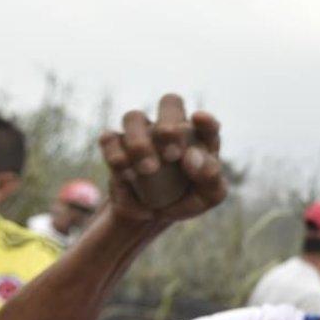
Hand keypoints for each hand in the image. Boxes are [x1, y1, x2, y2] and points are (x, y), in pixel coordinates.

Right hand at [98, 94, 226, 227]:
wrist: (152, 216)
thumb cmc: (187, 199)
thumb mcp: (209, 196)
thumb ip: (210, 178)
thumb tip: (192, 157)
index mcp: (200, 139)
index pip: (207, 124)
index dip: (206, 122)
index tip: (199, 122)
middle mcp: (171, 130)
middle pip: (170, 103)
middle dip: (169, 125)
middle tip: (172, 156)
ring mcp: (143, 135)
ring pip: (133, 117)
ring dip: (139, 142)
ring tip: (148, 170)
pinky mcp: (117, 147)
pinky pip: (109, 138)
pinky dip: (117, 155)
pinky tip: (128, 176)